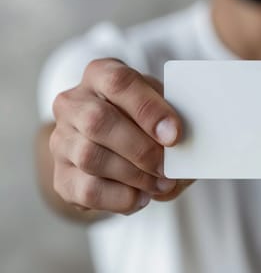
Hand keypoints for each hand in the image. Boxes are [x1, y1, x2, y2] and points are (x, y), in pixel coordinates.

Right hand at [49, 58, 190, 214]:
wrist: (118, 146)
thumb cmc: (147, 120)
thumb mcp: (162, 108)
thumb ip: (174, 122)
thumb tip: (187, 152)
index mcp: (100, 74)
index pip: (119, 82)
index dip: (148, 109)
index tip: (175, 135)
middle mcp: (73, 103)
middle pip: (98, 121)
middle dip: (140, 149)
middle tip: (167, 166)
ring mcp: (61, 140)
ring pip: (91, 158)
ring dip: (134, 176)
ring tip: (161, 183)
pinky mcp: (61, 176)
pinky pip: (88, 190)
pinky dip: (122, 198)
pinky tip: (142, 196)